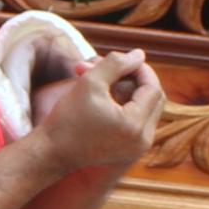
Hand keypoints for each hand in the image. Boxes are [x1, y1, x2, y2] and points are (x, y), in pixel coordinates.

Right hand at [35, 49, 160, 170]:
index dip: (141, 70)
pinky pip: (140, 121)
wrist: (52, 153)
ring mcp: (138, 148)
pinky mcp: (131, 151)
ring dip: (132, 92)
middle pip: (156, 99)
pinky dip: (129, 106)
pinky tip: (108, 98)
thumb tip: (139, 55)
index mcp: (134, 125)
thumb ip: (116, 63)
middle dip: (138, 80)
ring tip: (107, 83)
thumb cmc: (67, 118)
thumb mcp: (89, 82)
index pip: (153, 88)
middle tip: (116, 70)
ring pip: (149, 109)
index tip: (125, 59)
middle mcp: (142, 141)